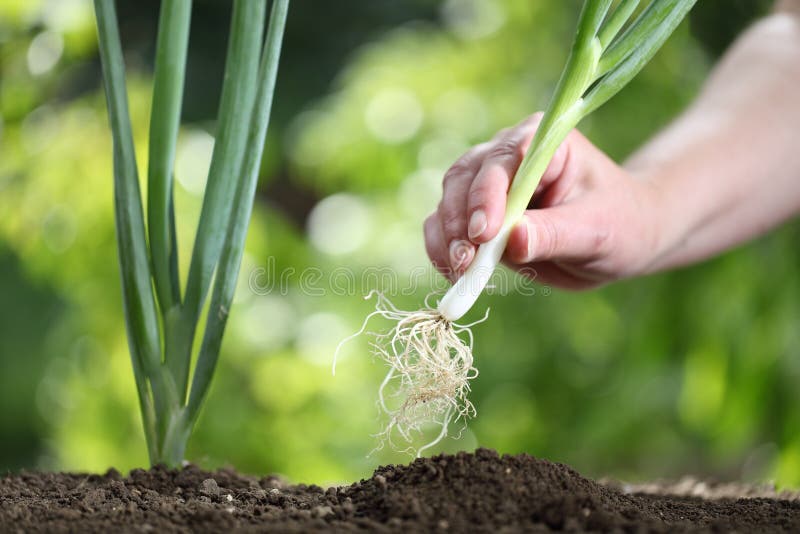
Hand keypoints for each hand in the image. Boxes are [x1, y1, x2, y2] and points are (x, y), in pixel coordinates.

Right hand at [424, 112, 660, 288]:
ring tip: (459, 272)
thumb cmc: (621, 224)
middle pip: (465, 177)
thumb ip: (555, 234)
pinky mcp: (478, 215)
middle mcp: (509, 155)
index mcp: (543, 142)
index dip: (487, 193)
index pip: (505, 158)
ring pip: (449, 201)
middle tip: (465, 261)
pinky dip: (441, 250)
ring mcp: (489, 185)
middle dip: (459, 220)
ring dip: (446, 238)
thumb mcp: (597, 231)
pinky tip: (452, 274)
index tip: (484, 233)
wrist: (619, 241)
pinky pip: (446, 227)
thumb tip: (514, 240)